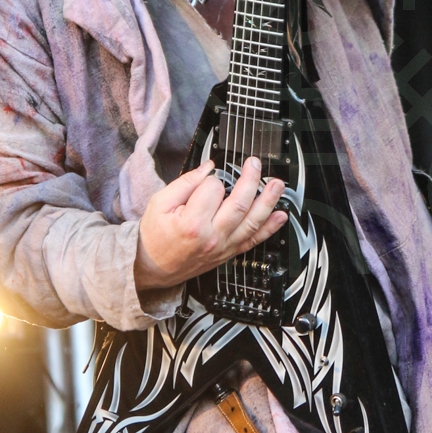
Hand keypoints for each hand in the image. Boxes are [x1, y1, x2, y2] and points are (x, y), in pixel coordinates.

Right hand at [134, 157, 286, 294]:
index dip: (210, 178)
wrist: (151, 268)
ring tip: (278, 185)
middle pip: (239, 203)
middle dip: (250, 180)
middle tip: (255, 164)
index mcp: (192, 223)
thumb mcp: (158, 203)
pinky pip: (253, 241)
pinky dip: (269, 229)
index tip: (204, 179)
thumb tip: (207, 168)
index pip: (213, 189)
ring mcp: (223, 247)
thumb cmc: (154, 236)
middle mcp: (212, 236)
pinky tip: (280, 216)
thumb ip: (185, 183)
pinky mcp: (228, 253)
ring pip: (252, 221)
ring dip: (268, 201)